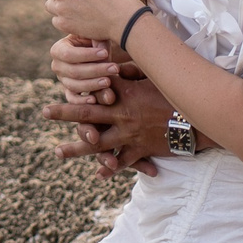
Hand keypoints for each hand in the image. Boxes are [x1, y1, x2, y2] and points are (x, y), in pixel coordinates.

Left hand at [43, 72, 178, 178]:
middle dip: (65, 113)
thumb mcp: (156, 78)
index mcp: (125, 95)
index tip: (64, 81)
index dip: (81, 86)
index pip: (98, 89)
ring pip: (97, 144)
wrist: (197, 121)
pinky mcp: (139, 151)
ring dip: (76, 148)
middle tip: (44, 112)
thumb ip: (133, 71)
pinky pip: (121, 163)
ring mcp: (129, 136)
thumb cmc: (177, 95)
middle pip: (87, 114)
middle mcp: (122, 116)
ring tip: (57, 151)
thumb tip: (115, 67)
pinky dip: (109, 170)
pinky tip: (98, 175)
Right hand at [50, 34, 124, 103]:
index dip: (87, 55)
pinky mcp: (70, 91)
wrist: (97, 52)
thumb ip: (98, 42)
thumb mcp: (96, 36)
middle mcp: (57, 66)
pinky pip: (72, 99)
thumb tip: (102, 53)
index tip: (105, 53)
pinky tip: (94, 99)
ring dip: (93, 85)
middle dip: (95, 70)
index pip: (68, 54)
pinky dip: (82, 101)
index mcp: (58, 49)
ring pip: (74, 86)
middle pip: (73, 72)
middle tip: (114, 68)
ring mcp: (63, 80)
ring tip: (109, 81)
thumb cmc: (96, 41)